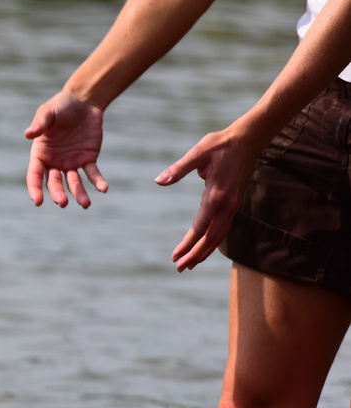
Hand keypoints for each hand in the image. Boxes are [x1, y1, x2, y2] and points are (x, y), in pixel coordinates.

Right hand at [25, 90, 108, 207]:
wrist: (83, 101)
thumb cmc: (60, 106)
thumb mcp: (47, 112)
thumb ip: (39, 124)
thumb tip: (28, 134)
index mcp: (40, 154)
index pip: (34, 175)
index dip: (35, 189)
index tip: (38, 201)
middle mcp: (54, 162)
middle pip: (54, 183)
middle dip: (58, 194)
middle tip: (63, 203)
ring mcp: (71, 162)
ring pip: (74, 183)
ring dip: (79, 193)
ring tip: (86, 204)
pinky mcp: (88, 158)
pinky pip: (92, 173)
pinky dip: (97, 181)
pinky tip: (103, 188)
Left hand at [155, 125, 264, 271]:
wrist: (248, 139)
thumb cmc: (219, 145)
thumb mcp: (197, 153)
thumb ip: (178, 169)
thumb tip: (158, 181)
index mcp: (216, 195)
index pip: (200, 227)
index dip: (187, 244)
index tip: (175, 256)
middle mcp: (227, 204)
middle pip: (211, 238)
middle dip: (195, 254)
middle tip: (179, 268)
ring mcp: (233, 205)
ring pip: (219, 236)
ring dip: (204, 251)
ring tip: (190, 265)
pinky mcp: (235, 203)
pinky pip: (223, 228)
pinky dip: (213, 241)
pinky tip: (203, 248)